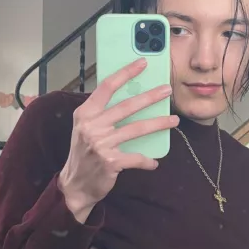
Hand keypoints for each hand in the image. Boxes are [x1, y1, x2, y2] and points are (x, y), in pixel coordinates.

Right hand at [58, 58, 178, 220]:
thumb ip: (101, 114)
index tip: (142, 64)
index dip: (126, 73)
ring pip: (137, 129)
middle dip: (150, 97)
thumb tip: (131, 99)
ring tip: (173, 121)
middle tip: (167, 90)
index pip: (106, 87)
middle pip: (127, 106)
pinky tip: (154, 162)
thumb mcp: (85, 129)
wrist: (75, 185)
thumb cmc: (83, 154)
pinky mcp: (111, 161)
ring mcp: (101, 144)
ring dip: (158, 124)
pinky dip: (147, 160)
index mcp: (85, 114)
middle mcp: (92, 126)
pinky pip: (137, 157)